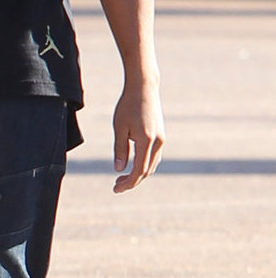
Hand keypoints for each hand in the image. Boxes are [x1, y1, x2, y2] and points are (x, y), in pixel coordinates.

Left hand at [112, 78, 164, 192]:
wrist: (144, 88)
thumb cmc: (128, 105)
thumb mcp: (119, 127)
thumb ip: (120, 149)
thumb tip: (119, 169)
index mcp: (146, 141)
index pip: (138, 171)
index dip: (128, 183)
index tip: (115, 189)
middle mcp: (158, 143)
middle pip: (146, 171)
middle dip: (132, 181)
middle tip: (116, 185)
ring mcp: (162, 139)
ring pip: (152, 165)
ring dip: (138, 174)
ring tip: (122, 177)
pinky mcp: (161, 135)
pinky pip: (154, 156)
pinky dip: (144, 164)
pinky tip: (133, 164)